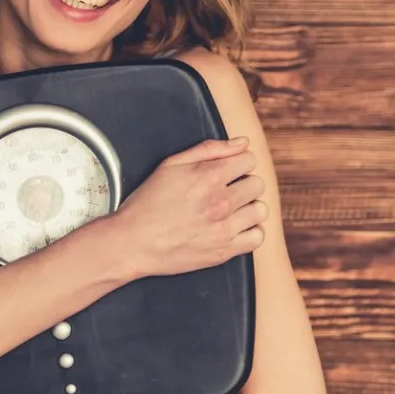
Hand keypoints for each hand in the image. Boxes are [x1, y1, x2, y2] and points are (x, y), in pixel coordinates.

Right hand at [110, 137, 266, 278]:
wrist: (133, 242)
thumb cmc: (148, 202)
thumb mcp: (171, 164)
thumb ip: (210, 149)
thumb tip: (242, 142)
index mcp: (209, 176)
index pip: (249, 160)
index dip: (239, 163)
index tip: (228, 171)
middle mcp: (221, 201)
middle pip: (257, 184)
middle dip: (244, 184)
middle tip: (226, 191)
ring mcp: (224, 228)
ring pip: (261, 210)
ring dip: (248, 208)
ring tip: (231, 210)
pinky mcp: (224, 251)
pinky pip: (258, 237)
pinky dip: (250, 232)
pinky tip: (234, 228)